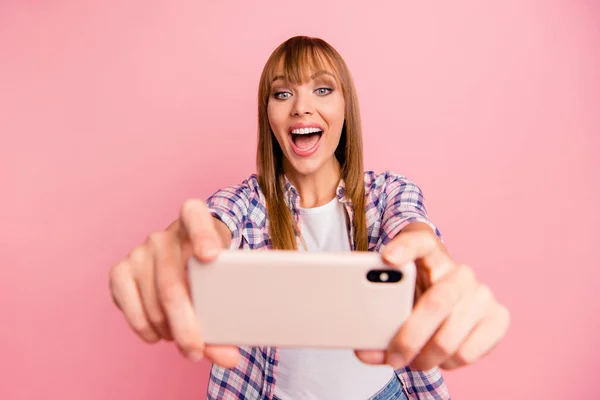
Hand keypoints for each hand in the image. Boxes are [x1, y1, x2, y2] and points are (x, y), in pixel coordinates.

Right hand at [108, 199, 240, 367]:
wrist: (183, 257)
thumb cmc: (209, 268)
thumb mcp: (223, 278)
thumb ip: (225, 315)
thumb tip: (230, 358)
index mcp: (194, 220)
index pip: (195, 215)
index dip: (203, 235)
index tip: (211, 255)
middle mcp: (162, 235)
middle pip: (172, 283)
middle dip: (185, 324)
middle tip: (197, 350)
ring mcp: (138, 252)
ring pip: (154, 304)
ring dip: (170, 331)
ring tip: (186, 339)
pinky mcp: (119, 272)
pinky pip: (133, 311)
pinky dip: (149, 331)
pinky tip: (162, 333)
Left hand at [355, 222, 509, 370]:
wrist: (445, 298)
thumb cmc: (415, 294)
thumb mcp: (394, 293)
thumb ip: (377, 311)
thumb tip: (364, 348)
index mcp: (429, 253)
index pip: (417, 241)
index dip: (404, 248)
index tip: (388, 257)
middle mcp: (458, 270)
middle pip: (436, 302)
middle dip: (410, 338)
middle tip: (393, 357)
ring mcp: (482, 292)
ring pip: (450, 336)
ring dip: (425, 358)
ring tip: (412, 362)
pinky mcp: (498, 317)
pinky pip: (469, 351)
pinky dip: (448, 363)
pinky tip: (438, 359)